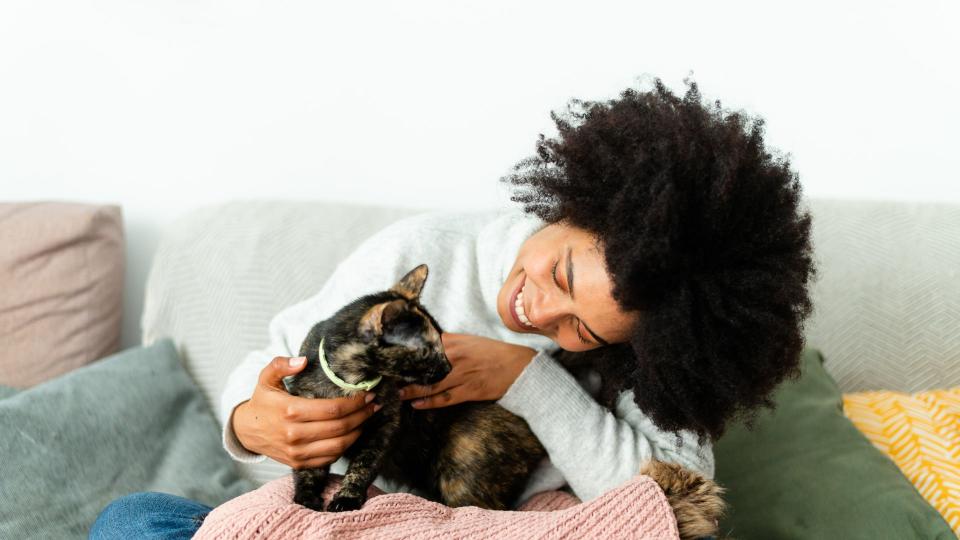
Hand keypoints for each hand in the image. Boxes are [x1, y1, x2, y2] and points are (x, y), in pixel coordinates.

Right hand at [232, 356, 379, 468]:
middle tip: (374, 405)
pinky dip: (345, 447)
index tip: (367, 394)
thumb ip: (281, 365)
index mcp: (290, 410)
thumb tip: (303, 361)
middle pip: (340, 428)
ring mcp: (296, 452)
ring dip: (358, 432)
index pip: (332, 409)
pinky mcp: (298, 463)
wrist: (246, 431)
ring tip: (367, 418)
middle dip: (362, 416)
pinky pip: (329, 459)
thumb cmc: (262, 401)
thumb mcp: (266, 378)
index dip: (354, 402)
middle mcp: (294, 434)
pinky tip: (353, 434)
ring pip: (338, 446)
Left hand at [397, 332, 536, 408]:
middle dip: (404, 374)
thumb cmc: (493, 352)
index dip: (406, 354)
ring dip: (412, 391)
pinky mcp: (470, 391)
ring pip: (431, 384)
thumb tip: (426, 345)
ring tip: (395, 394)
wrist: (519, 366)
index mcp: (455, 342)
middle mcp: (456, 357)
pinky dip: (430, 402)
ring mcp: (463, 375)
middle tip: (385, 380)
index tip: (389, 359)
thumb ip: (448, 343)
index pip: (424, 347)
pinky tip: (416, 404)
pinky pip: (446, 398)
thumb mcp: (470, 341)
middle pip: (424, 367)